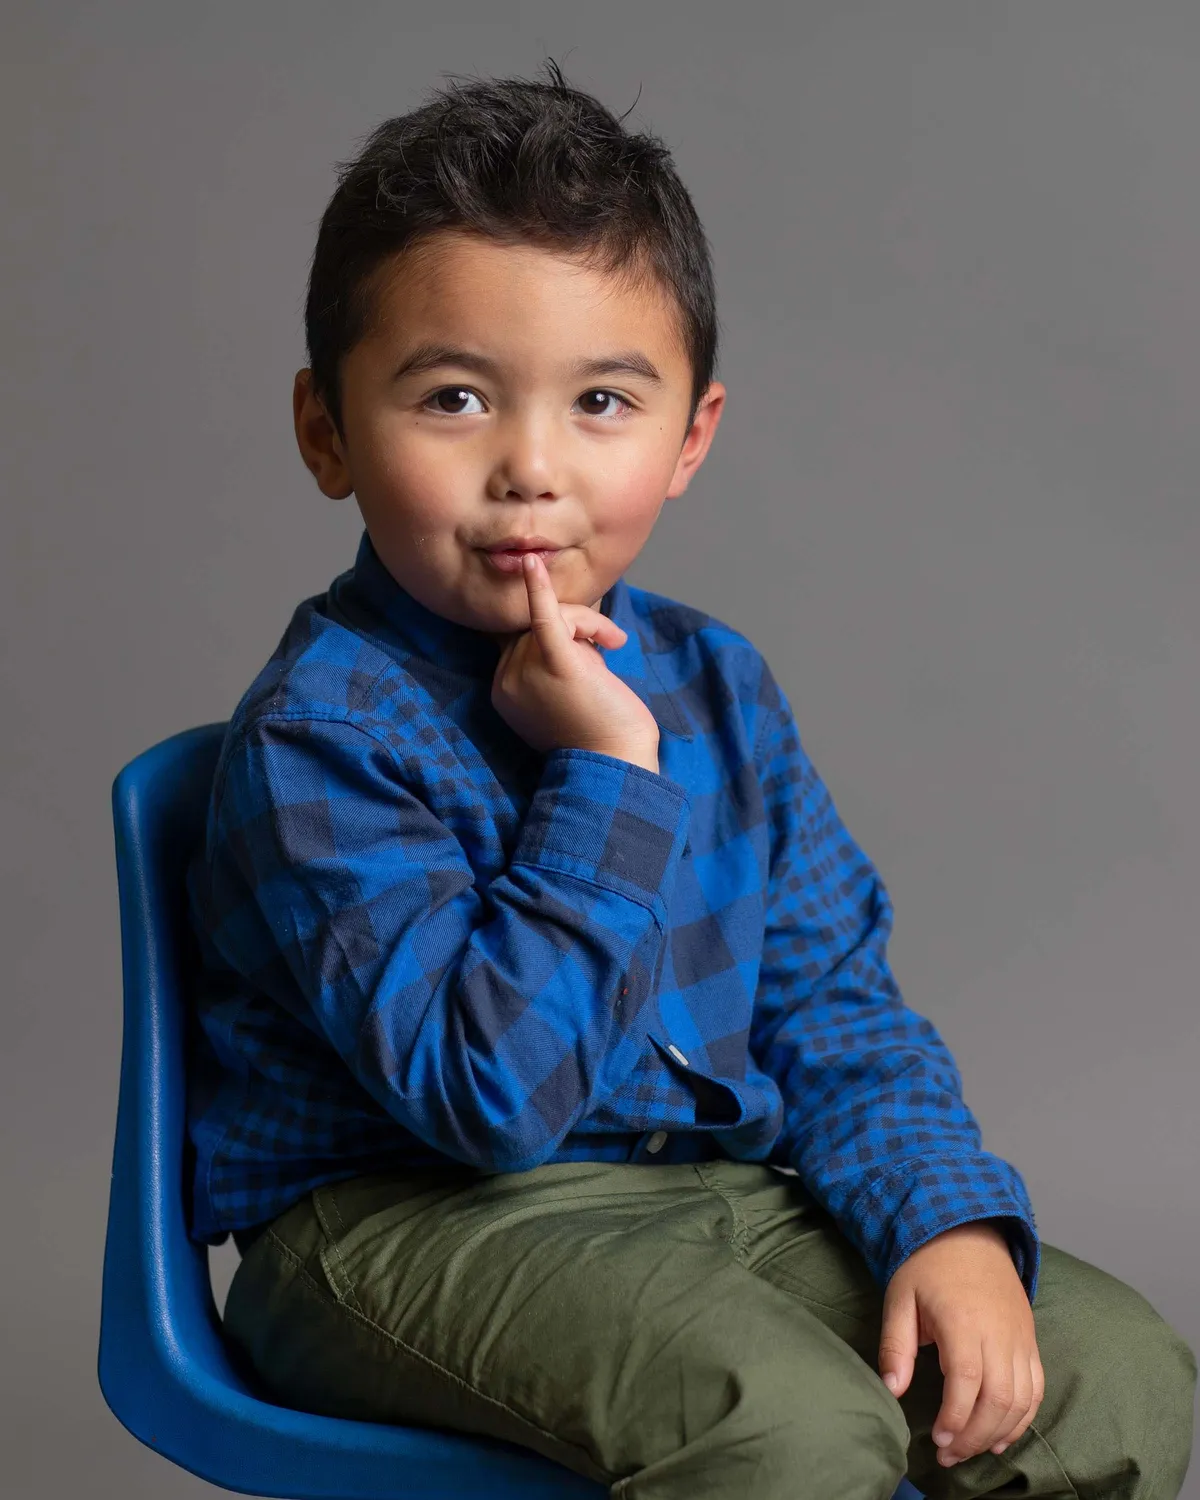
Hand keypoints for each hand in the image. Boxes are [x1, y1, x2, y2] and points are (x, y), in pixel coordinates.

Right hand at [490, 552, 660, 760]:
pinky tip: (532, 564)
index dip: (559, 635)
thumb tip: (567, 628)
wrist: (618, 762)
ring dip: (589, 623)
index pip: (523, 637)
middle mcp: (506, 680)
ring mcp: (526, 670)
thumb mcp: (560, 696)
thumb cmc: (599, 731)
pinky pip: (542, 616)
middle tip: (610, 644)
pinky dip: (539, 589)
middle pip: (534, 623)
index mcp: (503, 690)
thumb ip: (549, 665)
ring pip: (552, 616)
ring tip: (614, 644)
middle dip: (577, 626)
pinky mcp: (555, 661)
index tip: (592, 656)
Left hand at [878, 1221, 1044, 1467]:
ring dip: (999, 1433)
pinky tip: (1001, 1436)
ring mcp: (1020, 1337)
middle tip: (949, 1455)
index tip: (938, 1440)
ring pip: (1022, 1400)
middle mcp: (999, 1333)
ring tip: (971, 1450)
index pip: (967, 1382)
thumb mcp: (900, 1297)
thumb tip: (892, 1390)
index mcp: (963, 1320)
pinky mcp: (1030, 1340)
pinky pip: (1037, 1388)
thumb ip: (896, 1345)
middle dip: (974, 1436)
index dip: (956, 1419)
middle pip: (999, 1399)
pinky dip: (1023, 1418)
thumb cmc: (928, 1265)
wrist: (968, 1231)